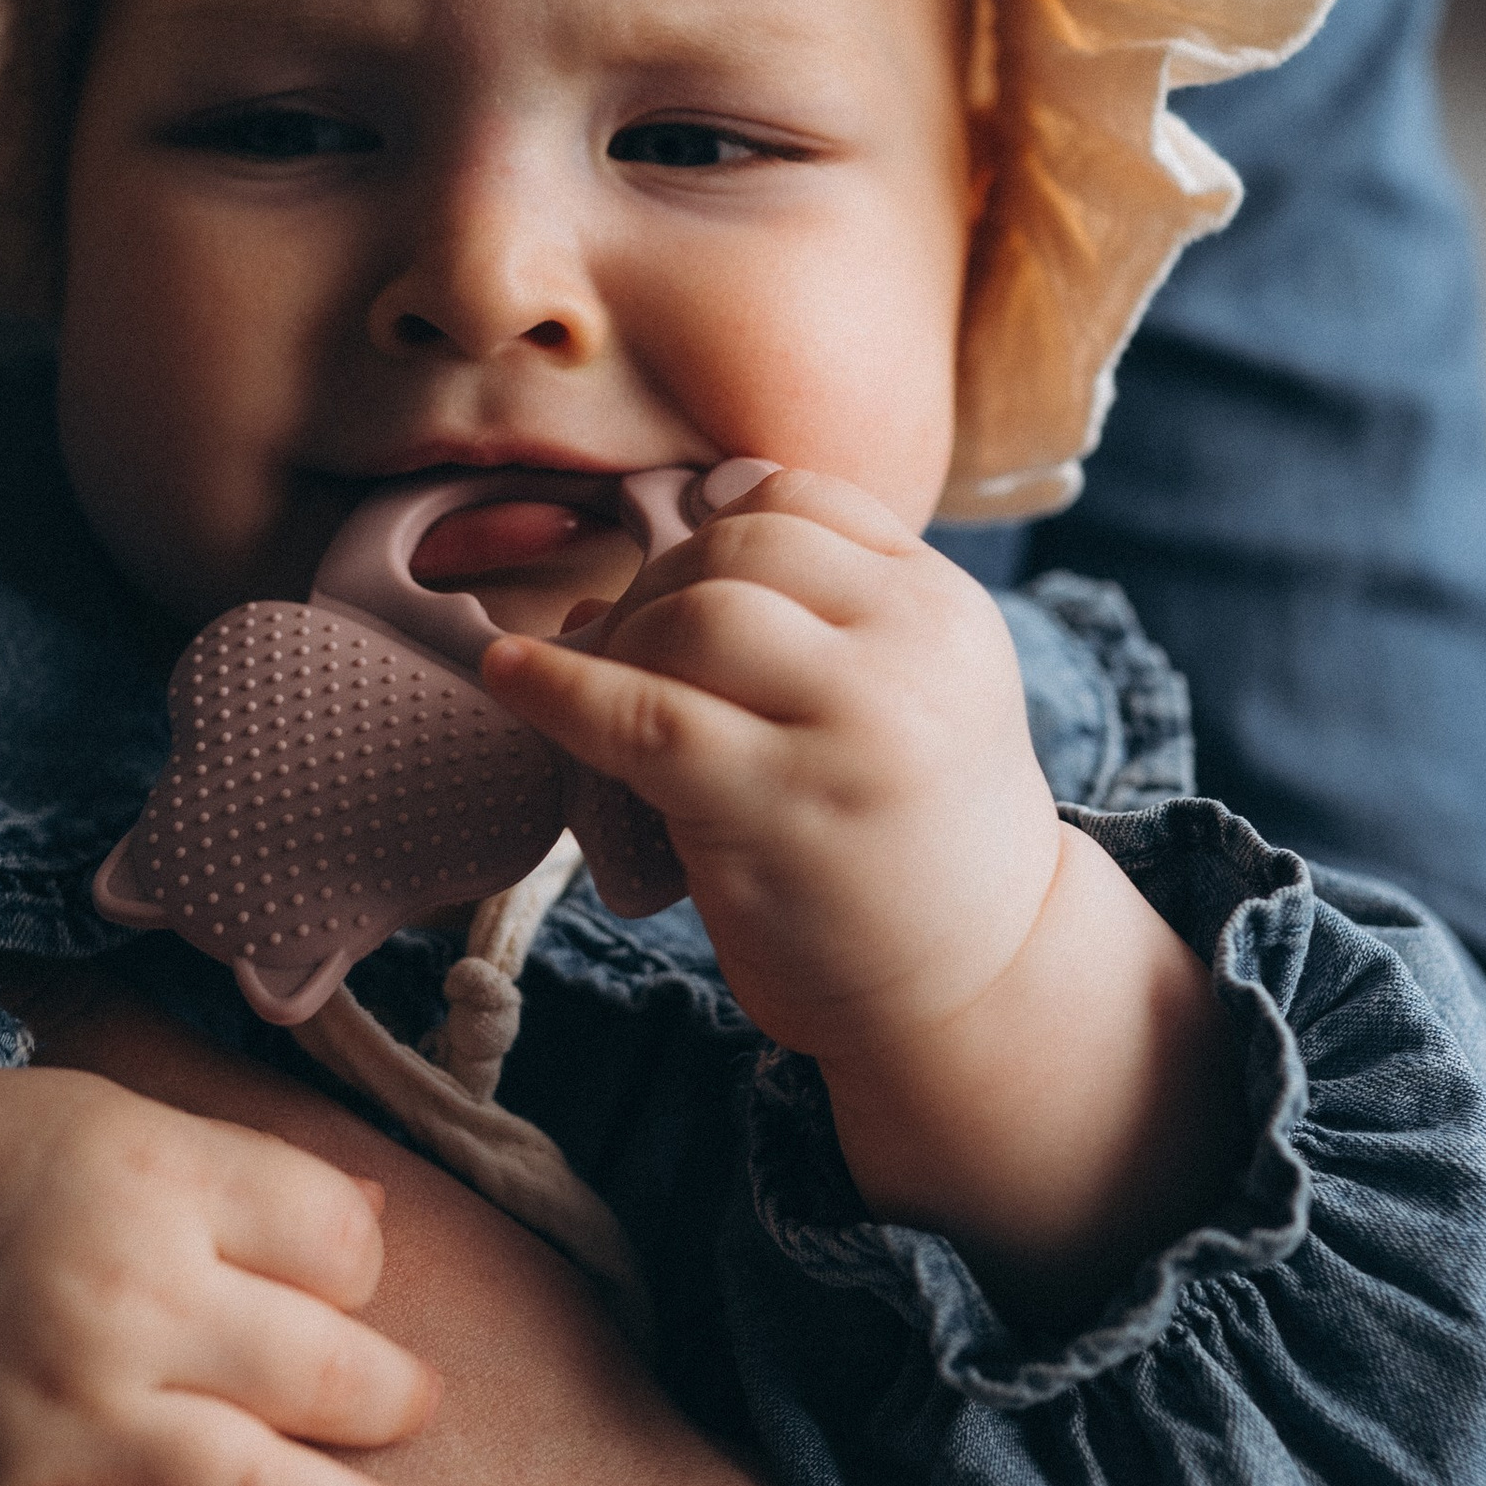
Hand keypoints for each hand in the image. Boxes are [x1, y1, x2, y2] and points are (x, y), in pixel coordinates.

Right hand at [0, 1066, 433, 1485]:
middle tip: (403, 1411)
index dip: (355, 1272)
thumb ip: (247, 1175)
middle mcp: (124, 1303)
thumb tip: (376, 1226)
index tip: (331, 1291)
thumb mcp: (120, 1120)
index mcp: (161, 1185)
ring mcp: (55, 1419)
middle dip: (388, 1399)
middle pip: (317, 1368)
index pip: (336, 1247)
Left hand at [485, 465, 1235, 1306]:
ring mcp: (853, 729)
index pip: (801, 500)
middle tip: (635, 654)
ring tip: (616, 698)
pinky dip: (558, 689)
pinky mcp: (779, 810)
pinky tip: (508, 675)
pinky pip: (642, 718)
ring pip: (692, 616)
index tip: (680, 579)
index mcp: (944, 607)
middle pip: (737, 548)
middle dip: (660, 585)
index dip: (716, 526)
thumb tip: (627, 563)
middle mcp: (913, 651)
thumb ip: (814, 620)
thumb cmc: (907, 837)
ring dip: (625, 644)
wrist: (977, 985)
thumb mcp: (910, 695)